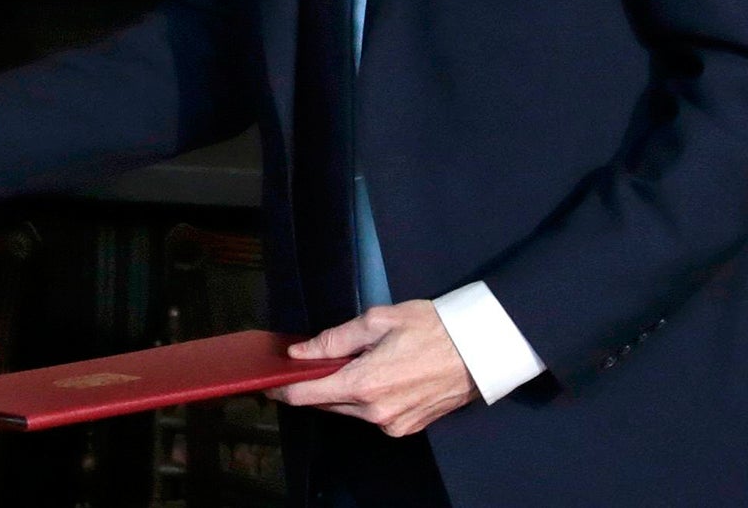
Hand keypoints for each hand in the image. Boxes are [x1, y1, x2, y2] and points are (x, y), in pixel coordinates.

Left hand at [272, 300, 477, 435]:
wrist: (478, 349)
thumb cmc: (431, 327)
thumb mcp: (378, 320)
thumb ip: (334, 339)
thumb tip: (300, 353)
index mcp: (364, 384)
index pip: (308, 395)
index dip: (284, 390)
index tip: (269, 384)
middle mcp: (375, 412)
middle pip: (327, 403)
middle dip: (313, 385)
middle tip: (306, 365)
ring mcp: (392, 423)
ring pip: (350, 410)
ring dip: (340, 391)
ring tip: (342, 365)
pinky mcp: (407, 427)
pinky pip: (372, 416)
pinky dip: (364, 399)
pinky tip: (372, 376)